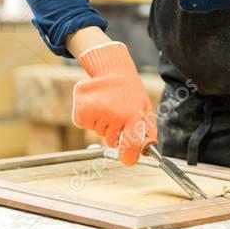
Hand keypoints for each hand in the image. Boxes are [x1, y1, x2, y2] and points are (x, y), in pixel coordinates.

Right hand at [73, 41, 156, 164]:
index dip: (129, 157)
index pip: (130, 146)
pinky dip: (89, 119)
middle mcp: (114, 115)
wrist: (111, 69)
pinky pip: (85, 125)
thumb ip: (148, 131)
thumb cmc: (130, 92)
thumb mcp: (145, 108)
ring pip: (98, 133)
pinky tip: (96, 105)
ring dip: (102, 124)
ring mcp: (96, 113)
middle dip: (115, 133)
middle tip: (117, 115)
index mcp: (133, 116)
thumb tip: (148, 152)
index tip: (127, 158)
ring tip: (107, 106)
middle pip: (111, 142)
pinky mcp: (81, 111)